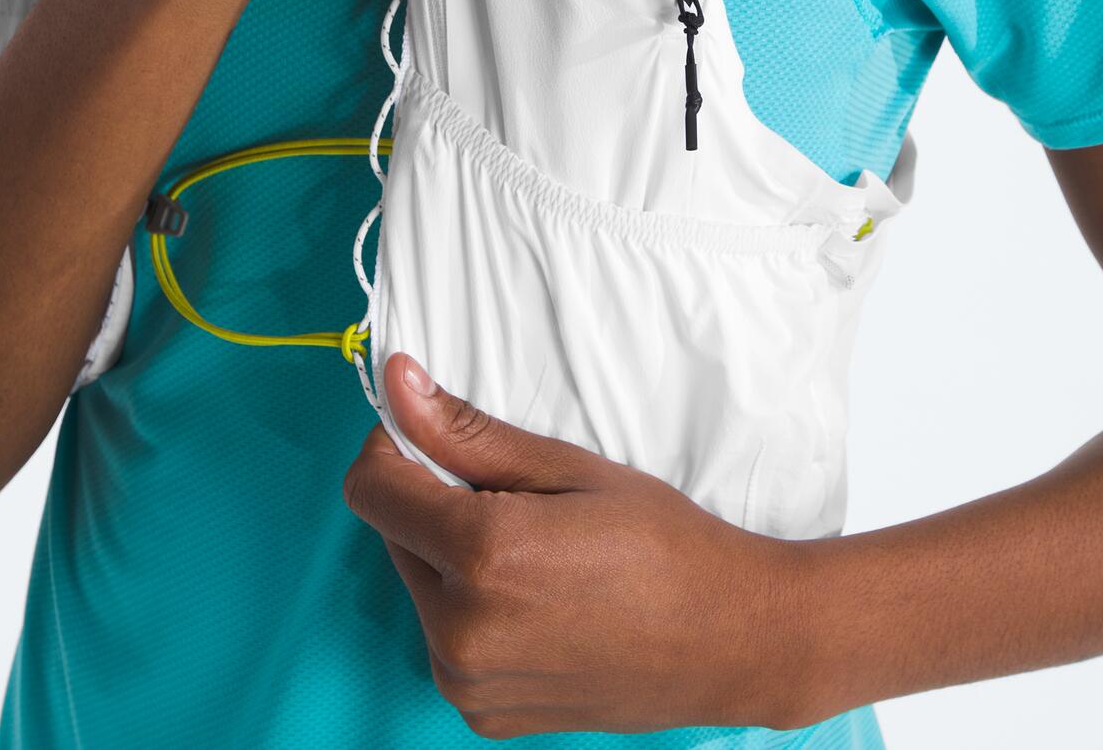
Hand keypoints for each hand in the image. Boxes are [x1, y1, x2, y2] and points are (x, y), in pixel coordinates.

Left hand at [343, 351, 809, 738]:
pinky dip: (473, 611)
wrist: (731, 640)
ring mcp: (469, 685)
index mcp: (481, 556)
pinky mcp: (484, 716)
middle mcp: (460, 632)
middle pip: (395, 534)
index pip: (370, 487)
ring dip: (452, 559)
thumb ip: (469, 433)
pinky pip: (447, 641)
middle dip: (435, 503)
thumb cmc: (663, 543)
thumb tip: (398, 385)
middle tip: (519, 500)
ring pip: (420, 587)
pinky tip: (541, 601)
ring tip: (539, 553)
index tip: (431, 433)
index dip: (393, 447)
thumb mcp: (567, 467)